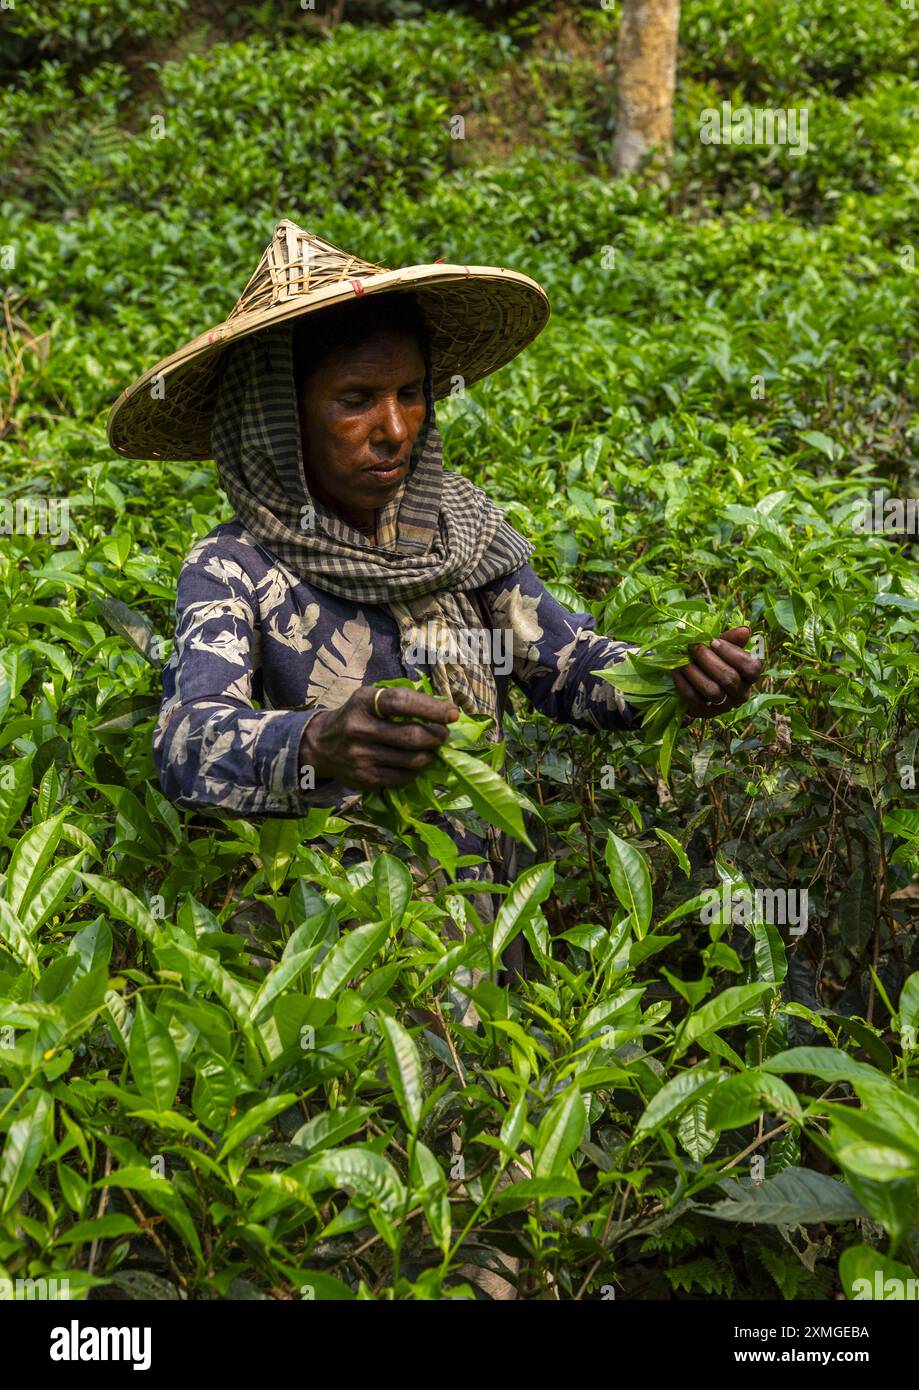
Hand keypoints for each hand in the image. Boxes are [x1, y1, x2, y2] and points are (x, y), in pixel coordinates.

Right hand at [298, 685, 457, 791]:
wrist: (321, 746)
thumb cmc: (357, 717)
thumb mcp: (370, 699)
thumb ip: (401, 701)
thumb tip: (444, 711)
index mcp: (363, 703)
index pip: (401, 703)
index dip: (431, 708)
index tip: (452, 713)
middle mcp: (360, 729)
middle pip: (411, 736)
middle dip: (436, 736)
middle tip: (442, 735)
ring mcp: (361, 757)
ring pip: (412, 760)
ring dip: (429, 755)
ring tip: (429, 749)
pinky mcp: (365, 779)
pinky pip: (403, 778)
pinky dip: (415, 771)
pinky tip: (412, 763)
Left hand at [671, 625, 762, 719]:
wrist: (691, 680)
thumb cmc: (711, 660)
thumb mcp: (721, 647)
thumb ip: (731, 639)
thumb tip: (745, 630)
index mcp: (749, 676)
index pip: (751, 668)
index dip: (732, 653)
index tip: (714, 642)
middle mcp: (741, 693)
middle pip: (730, 679)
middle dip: (709, 660)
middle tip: (693, 647)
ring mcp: (724, 706)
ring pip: (713, 692)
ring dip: (695, 673)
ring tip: (683, 660)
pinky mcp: (705, 712)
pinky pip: (694, 699)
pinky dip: (683, 683)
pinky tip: (676, 671)